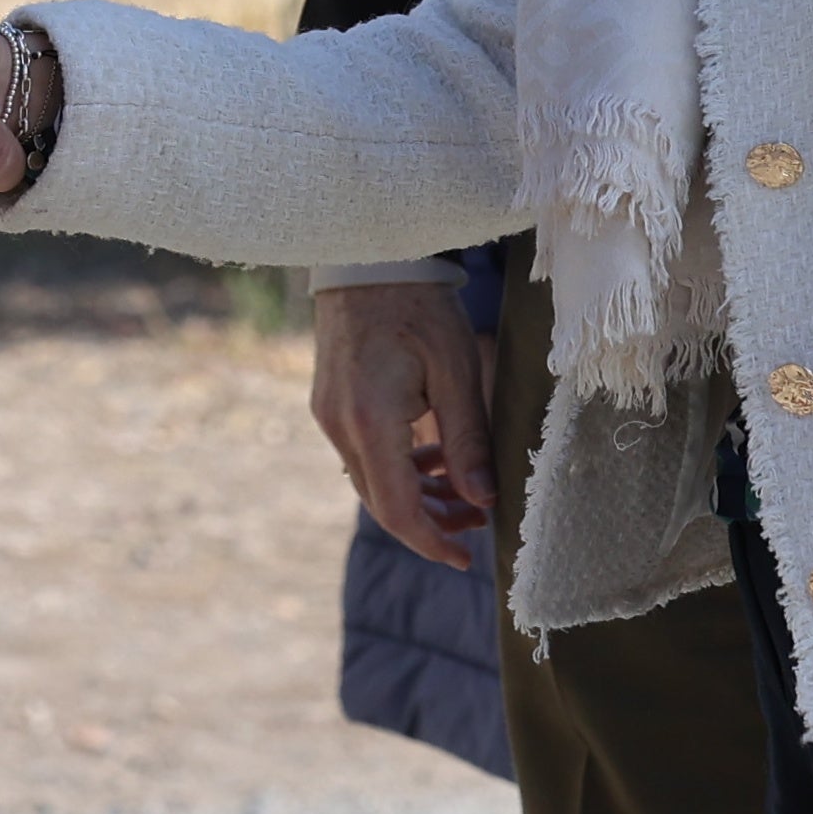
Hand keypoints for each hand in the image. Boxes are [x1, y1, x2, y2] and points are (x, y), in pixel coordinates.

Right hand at [313, 279, 496, 569]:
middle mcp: (340, 425)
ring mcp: (329, 415)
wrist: (365, 255)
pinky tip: (431, 457)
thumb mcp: (456, 369)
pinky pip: (363, 453)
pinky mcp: (330, 402)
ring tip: (463, 494)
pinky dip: (398, 467)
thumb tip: (482, 500)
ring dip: (416, 495)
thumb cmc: (416, 305)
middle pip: (382, 502)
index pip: (398, 509)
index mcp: (371, 422)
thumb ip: (467, 440)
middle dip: (430, 522)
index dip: (432, 542)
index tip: (466, 558)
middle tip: (477, 524)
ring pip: (372, 481)